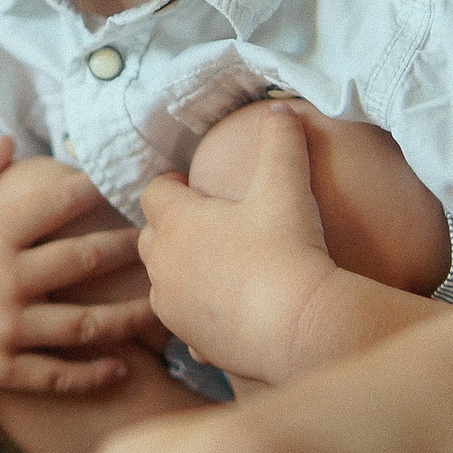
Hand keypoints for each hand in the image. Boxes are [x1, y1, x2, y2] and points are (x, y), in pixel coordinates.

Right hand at [0, 139, 164, 446]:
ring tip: (161, 308)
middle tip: (160, 241)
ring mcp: (3, 327)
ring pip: (83, 325)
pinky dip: (92, 373)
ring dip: (128, 317)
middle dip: (127, 249)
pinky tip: (122, 366)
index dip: (96, 191)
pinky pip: (56, 374)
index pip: (56, 203)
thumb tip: (10, 138)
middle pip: (83, 261)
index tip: (126, 186)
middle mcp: (3, 280)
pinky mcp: (0, 368)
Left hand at [139, 103, 340, 384]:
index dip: (171, 184)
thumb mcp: (288, 186)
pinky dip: (199, 311)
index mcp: (176, 221)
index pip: (154, 192)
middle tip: (205, 224)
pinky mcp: (190, 341)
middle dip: (171, 227)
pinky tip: (229, 309)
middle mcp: (163, 264)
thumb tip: (281, 110)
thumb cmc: (288, 251)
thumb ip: (281, 141)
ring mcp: (172, 306)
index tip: (190, 184)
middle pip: (151, 237)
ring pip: (162, 281)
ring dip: (181, 270)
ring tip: (217, 266)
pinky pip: (183, 320)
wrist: (301, 328)